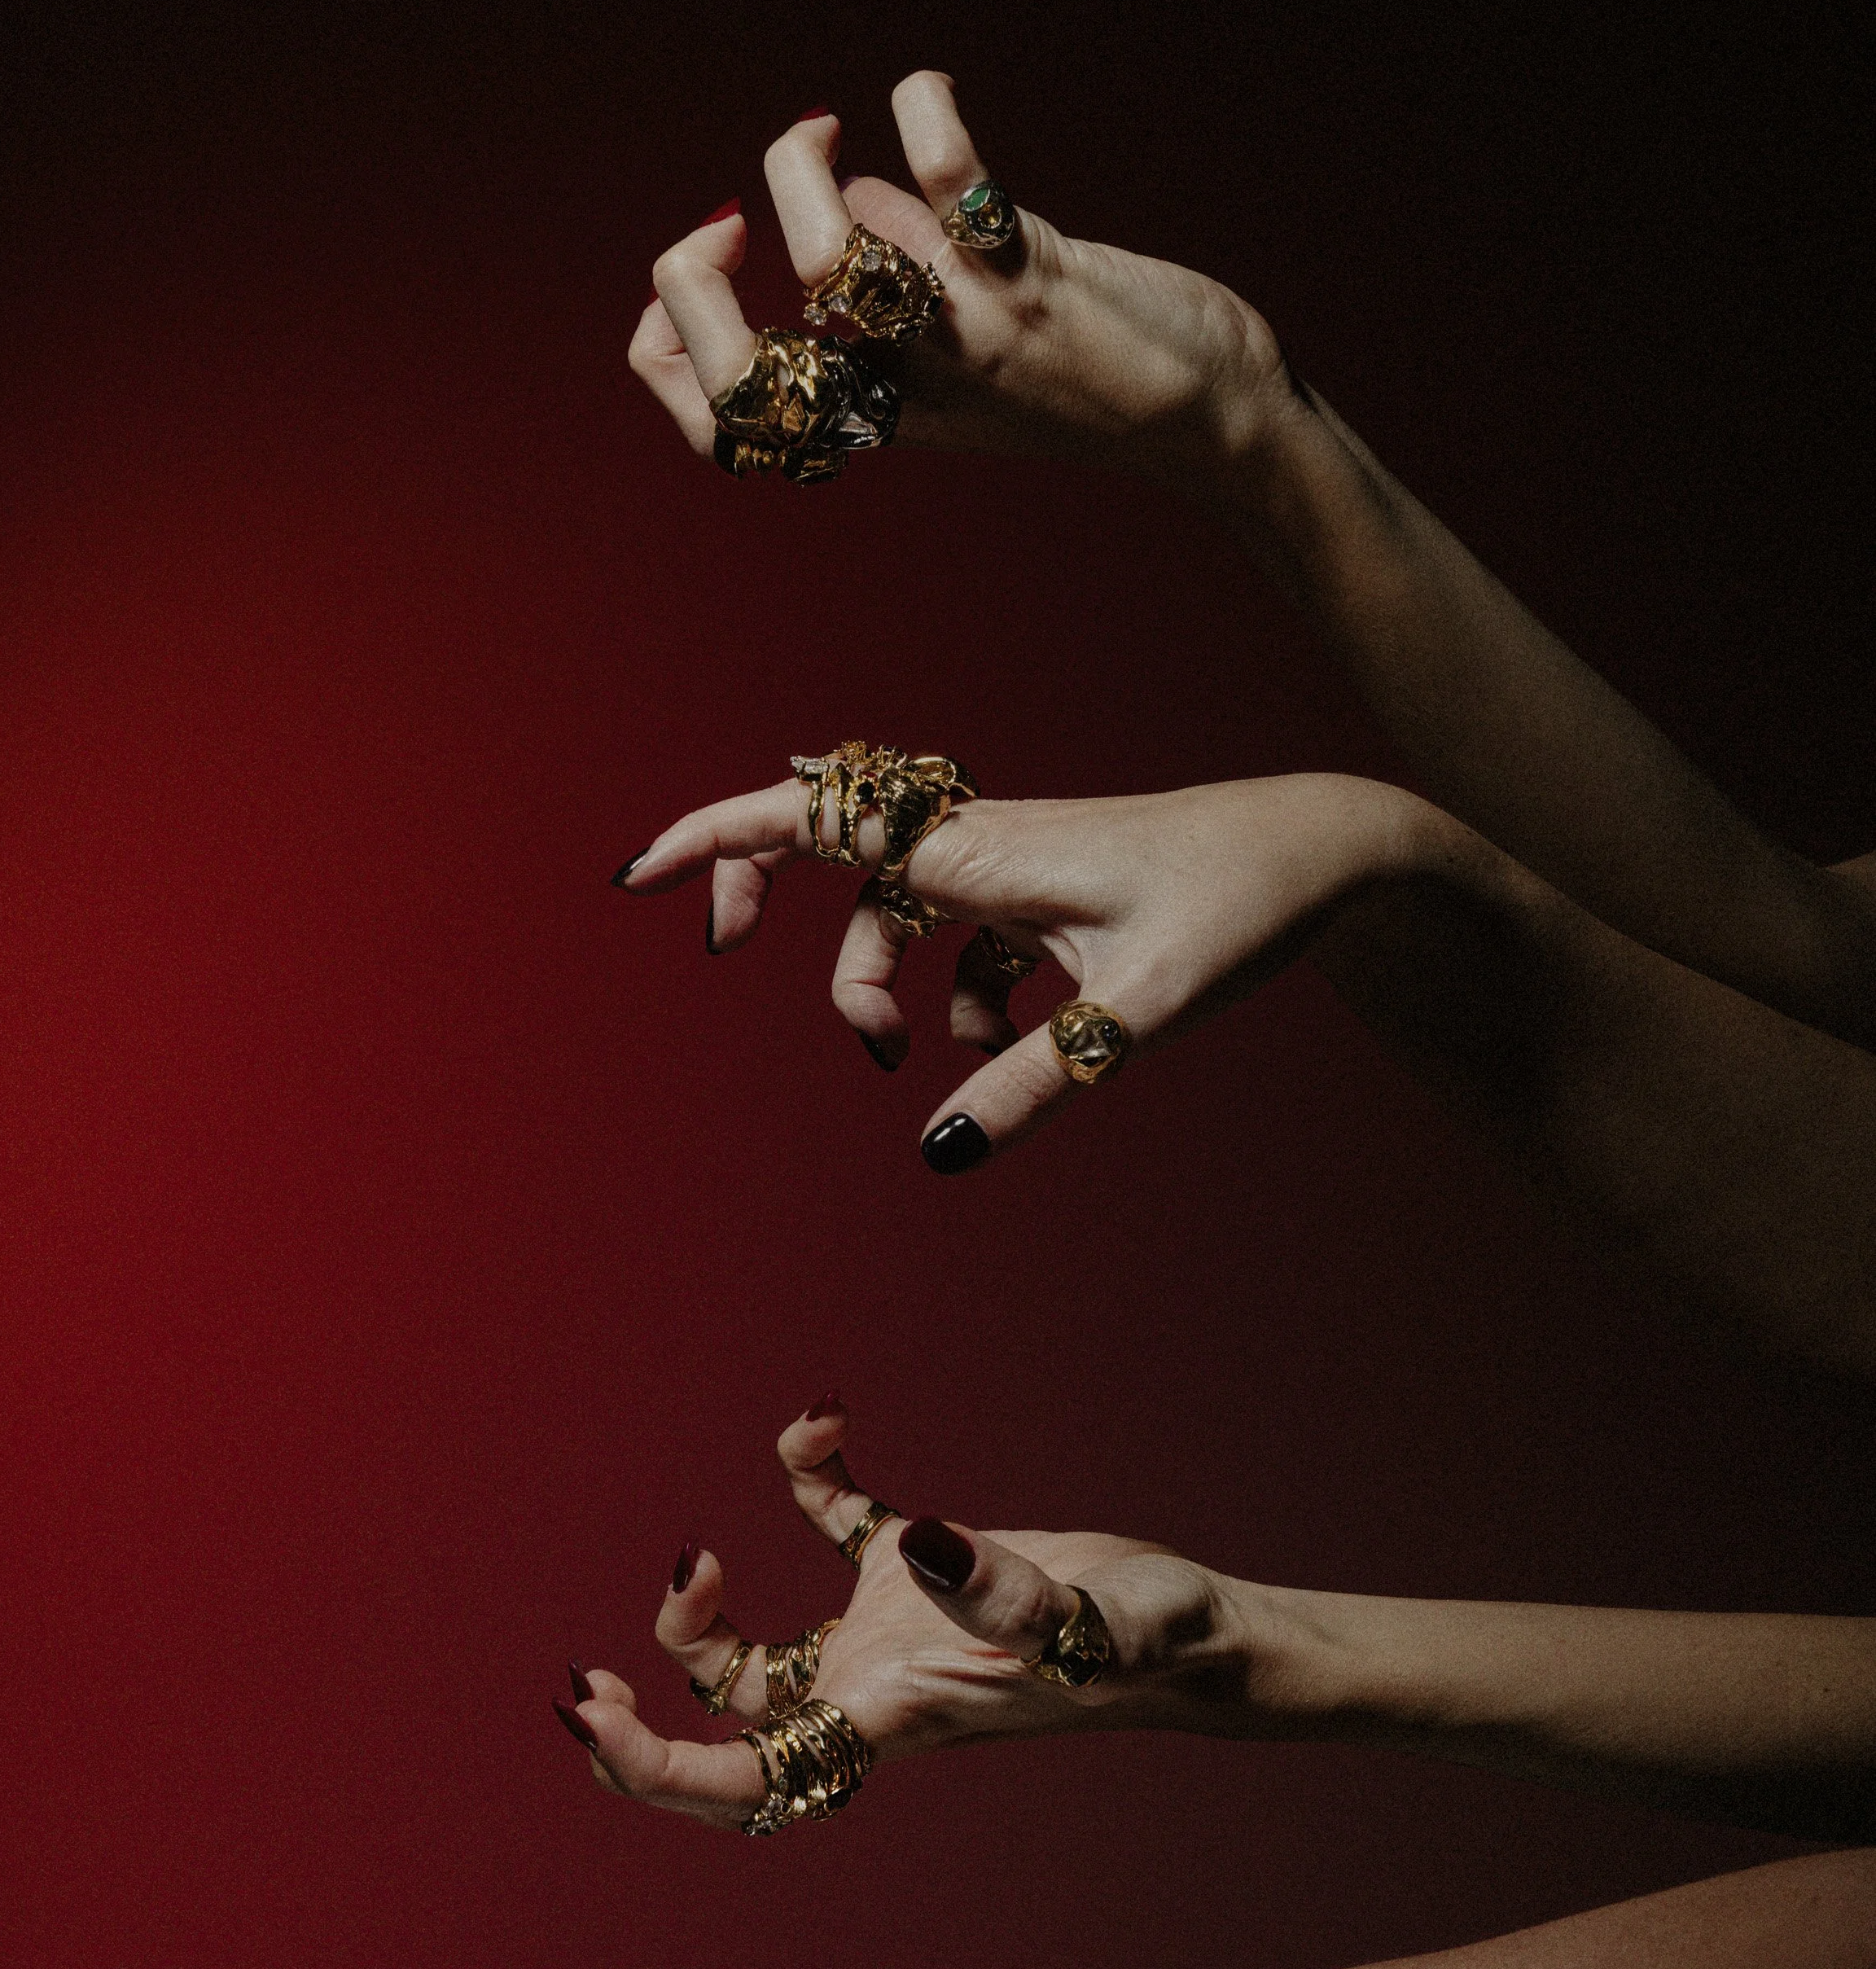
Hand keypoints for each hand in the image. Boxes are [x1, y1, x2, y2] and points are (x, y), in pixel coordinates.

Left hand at [554, 1398, 1227, 1829]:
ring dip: (699, 1622)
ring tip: (694, 1559)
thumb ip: (1002, 1592)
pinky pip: (833, 1530)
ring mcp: (886, 1639)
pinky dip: (807, 1482)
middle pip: (724, 1738)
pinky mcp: (917, 1576)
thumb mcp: (1087, 1621)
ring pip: (755, 1661)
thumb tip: (913, 1541)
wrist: (1204, 1635)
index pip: (744, 1779)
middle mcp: (868, 1692)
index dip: (654, 1769)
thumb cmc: (1155, 1649)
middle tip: (584, 1687)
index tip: (594, 1720)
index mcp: (887, 1720)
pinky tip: (819, 1425)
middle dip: (642, 1730)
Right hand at [618, 764, 1432, 1168]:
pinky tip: (1007, 1055)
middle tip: (717, 952)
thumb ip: (1038, 1082)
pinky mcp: (1047, 898)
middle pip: (825, 848)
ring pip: (892, 913)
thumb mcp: (1138, 1012)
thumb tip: (939, 1149)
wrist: (1327, 855)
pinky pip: (963, 947)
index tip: (640, 876)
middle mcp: (980, 842)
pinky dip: (960, 1004)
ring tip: (920, 1062)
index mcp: (979, 848)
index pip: (815, 819)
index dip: (717, 838)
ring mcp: (1011, 867)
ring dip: (877, 985)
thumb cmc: (1240, 906)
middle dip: (760, 893)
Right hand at [628, 70, 1296, 486]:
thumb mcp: (970, 359)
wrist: (1216, 420)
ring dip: (802, 168)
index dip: (666, 356)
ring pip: (832, 251)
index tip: (701, 277)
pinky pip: (950, 173)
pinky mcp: (1031, 272)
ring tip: (828, 130)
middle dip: (689, 281)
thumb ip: (893, 286)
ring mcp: (966, 332)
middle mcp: (908, 388)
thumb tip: (842, 192)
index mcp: (879, 420)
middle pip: (747, 362)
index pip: (725, 428)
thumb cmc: (1092, 376)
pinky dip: (925, 108)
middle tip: (731, 219)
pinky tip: (930, 93)